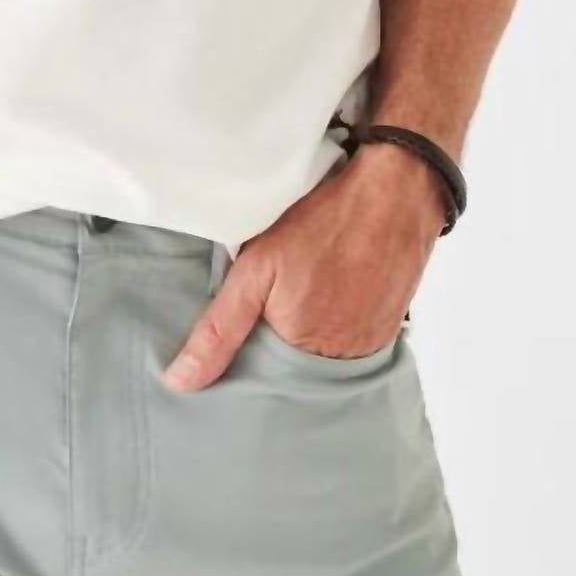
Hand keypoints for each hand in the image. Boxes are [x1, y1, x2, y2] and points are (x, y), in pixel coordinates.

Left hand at [163, 143, 448, 390]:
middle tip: (276, 300)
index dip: (244, 357)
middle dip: (276, 345)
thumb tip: (181, 382)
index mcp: (301, 350)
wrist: (395, 193)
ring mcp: (369, 346)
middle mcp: (340, 360)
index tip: (239, 330)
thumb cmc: (322, 223)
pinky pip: (353, 342)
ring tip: (304, 294)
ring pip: (324, 355)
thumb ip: (219, 330)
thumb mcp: (255, 269)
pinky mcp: (389, 329)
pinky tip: (330, 293)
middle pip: (294, 369)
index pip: (260, 377)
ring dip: (309, 335)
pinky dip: (338, 324)